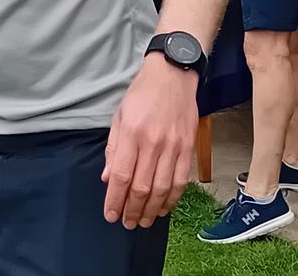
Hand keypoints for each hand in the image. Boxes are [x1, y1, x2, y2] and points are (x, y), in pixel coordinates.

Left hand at [102, 54, 197, 229]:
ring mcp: (173, 146)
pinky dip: (171, 199)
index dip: (115, 199)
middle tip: (126, 223)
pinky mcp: (188, 148)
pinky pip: (180, 181)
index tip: (110, 214)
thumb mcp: (119, 116)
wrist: (172, 75)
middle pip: (142, 186)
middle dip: (132, 210)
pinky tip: (163, 208)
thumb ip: (114, 149)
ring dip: (151, 210)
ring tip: (143, 221)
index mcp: (132, 132)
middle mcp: (153, 142)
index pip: (122, 175)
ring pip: (162, 188)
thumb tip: (109, 179)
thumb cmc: (141, 94)